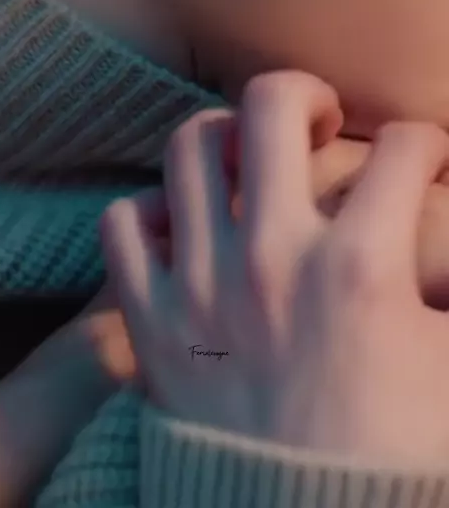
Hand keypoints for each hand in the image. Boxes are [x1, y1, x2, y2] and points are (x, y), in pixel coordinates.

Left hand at [101, 71, 448, 463]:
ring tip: (248, 157)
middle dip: (307, 93)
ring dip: (225, 136)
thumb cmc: (383, 450)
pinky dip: (150, 212)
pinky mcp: (150, 316)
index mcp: (360, 267)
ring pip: (190, 148)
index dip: (428, 144)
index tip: (425, 158)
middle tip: (322, 119)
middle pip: (273, 106)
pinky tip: (184, 226)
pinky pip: (125, 224)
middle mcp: (272, 257)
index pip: (406, 151)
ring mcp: (199, 281)